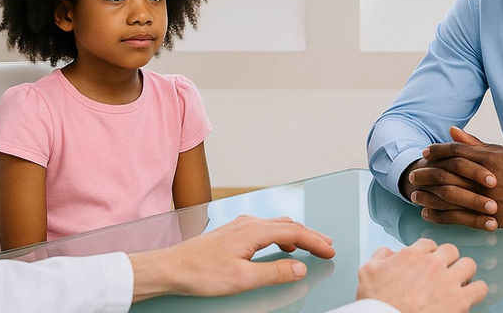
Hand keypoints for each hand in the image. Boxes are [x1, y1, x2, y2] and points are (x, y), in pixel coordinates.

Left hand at [128, 215, 334, 300]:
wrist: (171, 267)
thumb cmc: (202, 273)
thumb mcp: (242, 279)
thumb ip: (274, 272)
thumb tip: (299, 268)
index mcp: (254, 231)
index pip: (294, 233)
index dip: (315, 241)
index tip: (330, 250)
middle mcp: (249, 223)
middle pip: (289, 224)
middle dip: (310, 235)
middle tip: (327, 246)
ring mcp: (240, 225)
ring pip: (277, 225)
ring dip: (296, 234)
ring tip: (309, 246)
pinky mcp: (233, 231)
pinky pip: (265, 228)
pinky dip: (281, 235)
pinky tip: (280, 245)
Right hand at [356, 238, 487, 312]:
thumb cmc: (377, 302)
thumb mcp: (368, 271)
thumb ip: (380, 256)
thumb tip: (388, 252)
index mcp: (413, 255)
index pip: (429, 244)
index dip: (428, 254)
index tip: (427, 262)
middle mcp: (433, 264)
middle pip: (451, 250)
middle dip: (448, 261)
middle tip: (443, 272)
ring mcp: (448, 282)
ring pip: (469, 265)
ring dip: (464, 273)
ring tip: (458, 283)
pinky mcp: (459, 301)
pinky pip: (480, 288)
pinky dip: (477, 291)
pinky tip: (469, 297)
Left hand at [410, 127, 502, 229]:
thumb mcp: (498, 152)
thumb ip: (473, 143)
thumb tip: (451, 130)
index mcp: (488, 159)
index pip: (456, 151)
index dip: (438, 151)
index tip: (425, 153)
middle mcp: (486, 178)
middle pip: (449, 174)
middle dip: (427, 174)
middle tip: (413, 175)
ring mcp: (488, 199)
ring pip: (450, 197)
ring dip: (429, 196)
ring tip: (414, 196)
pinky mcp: (489, 217)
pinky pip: (458, 217)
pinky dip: (440, 216)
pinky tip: (427, 214)